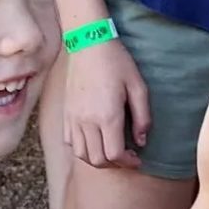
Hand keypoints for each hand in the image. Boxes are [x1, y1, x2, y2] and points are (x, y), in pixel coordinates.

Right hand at [64, 40, 151, 168]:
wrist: (89, 43)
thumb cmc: (117, 62)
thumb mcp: (138, 86)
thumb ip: (142, 117)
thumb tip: (141, 141)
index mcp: (108, 116)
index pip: (115, 155)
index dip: (128, 162)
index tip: (137, 158)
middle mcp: (87, 121)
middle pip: (97, 160)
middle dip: (114, 165)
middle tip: (126, 157)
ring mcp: (73, 118)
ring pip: (81, 154)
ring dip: (97, 159)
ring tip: (110, 151)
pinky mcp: (66, 113)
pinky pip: (70, 141)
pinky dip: (82, 148)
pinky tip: (94, 140)